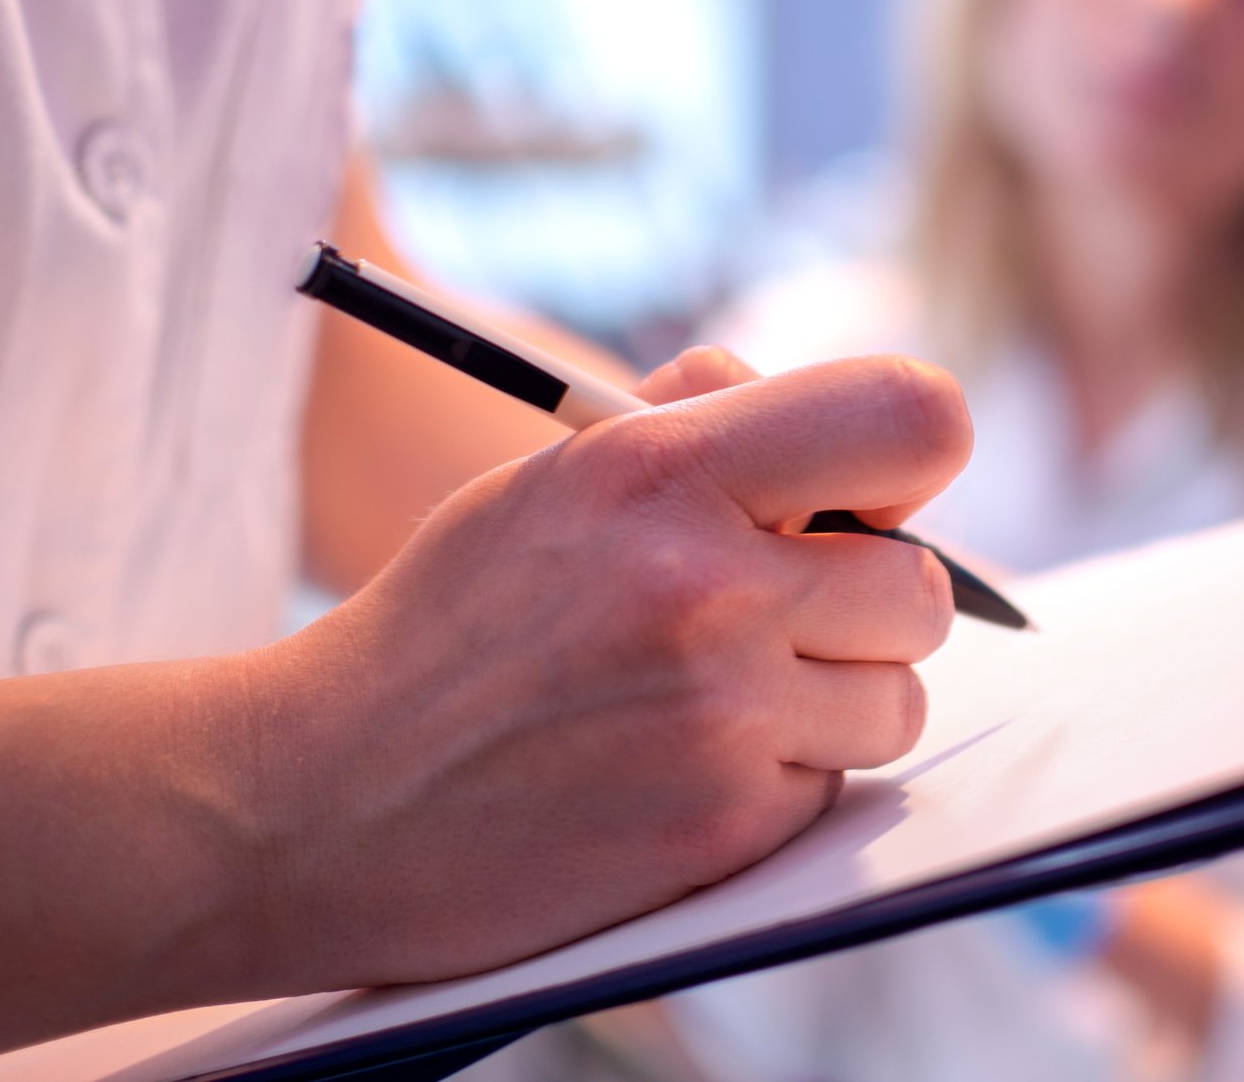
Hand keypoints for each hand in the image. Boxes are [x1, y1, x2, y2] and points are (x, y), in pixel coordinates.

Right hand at [241, 354, 969, 993]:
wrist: (321, 797)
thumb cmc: (451, 623)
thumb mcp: (555, 474)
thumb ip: (701, 426)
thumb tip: (850, 438)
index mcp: (661, 468)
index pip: (911, 417)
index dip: (913, 454)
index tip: (871, 495)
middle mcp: (706, 585)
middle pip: (922, 586)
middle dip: (867, 602)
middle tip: (779, 614)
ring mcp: (721, 716)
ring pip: (898, 698)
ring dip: (834, 700)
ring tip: (718, 698)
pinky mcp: (722, 826)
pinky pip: (834, 788)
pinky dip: (781, 780)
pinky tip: (682, 767)